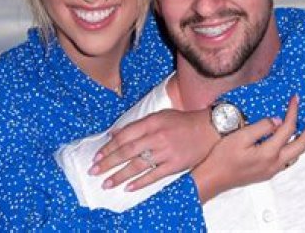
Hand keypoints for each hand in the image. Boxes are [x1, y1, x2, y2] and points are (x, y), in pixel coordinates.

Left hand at [90, 108, 219, 190]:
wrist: (209, 129)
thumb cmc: (182, 122)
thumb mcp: (159, 116)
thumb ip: (137, 125)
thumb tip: (114, 134)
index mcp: (152, 122)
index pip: (124, 136)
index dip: (109, 147)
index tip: (97, 156)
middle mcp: (157, 137)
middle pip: (127, 152)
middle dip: (108, 163)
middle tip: (94, 171)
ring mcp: (166, 152)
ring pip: (138, 165)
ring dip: (120, 175)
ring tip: (107, 183)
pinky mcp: (175, 165)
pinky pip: (154, 175)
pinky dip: (140, 182)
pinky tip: (128, 187)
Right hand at [192, 96, 304, 202]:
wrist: (212, 179)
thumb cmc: (222, 158)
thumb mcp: (240, 137)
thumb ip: (261, 127)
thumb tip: (277, 121)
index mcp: (269, 153)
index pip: (288, 128)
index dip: (293, 112)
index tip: (295, 99)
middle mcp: (275, 164)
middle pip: (301, 145)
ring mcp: (272, 170)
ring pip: (296, 155)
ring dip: (304, 140)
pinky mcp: (266, 173)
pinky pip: (288, 160)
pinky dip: (293, 149)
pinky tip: (289, 143)